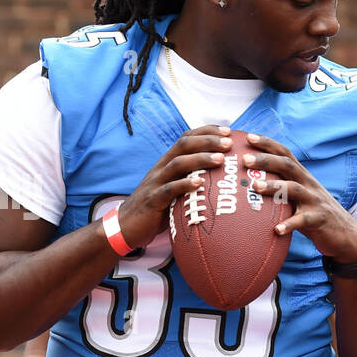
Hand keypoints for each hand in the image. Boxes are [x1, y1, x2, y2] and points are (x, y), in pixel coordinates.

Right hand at [115, 125, 236, 248]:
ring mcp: (156, 182)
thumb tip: (222, 178)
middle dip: (208, 141)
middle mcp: (162, 167)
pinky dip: (184, 184)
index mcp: (168, 162)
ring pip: (178, 163)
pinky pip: (169, 189)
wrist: (127, 225)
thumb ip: (191, 179)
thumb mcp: (175, 188)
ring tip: (220, 158)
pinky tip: (199, 183)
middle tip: (229, 142)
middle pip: (184, 145)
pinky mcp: (153, 200)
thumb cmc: (158, 208)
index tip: (228, 131)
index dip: (206, 131)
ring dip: (200, 159)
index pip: (186, 138)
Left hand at [242, 133, 356, 262]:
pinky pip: (303, 220)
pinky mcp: (319, 219)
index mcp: (302, 176)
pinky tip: (277, 230)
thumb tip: (248, 185)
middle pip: (287, 165)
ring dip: (275, 187)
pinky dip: (290, 224)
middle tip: (245, 159)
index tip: (248, 137)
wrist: (345, 234)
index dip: (267, 143)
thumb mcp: (299, 197)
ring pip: (294, 189)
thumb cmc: (314, 215)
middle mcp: (309, 184)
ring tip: (256, 187)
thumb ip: (280, 189)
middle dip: (266, 160)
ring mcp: (315, 201)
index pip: (285, 153)